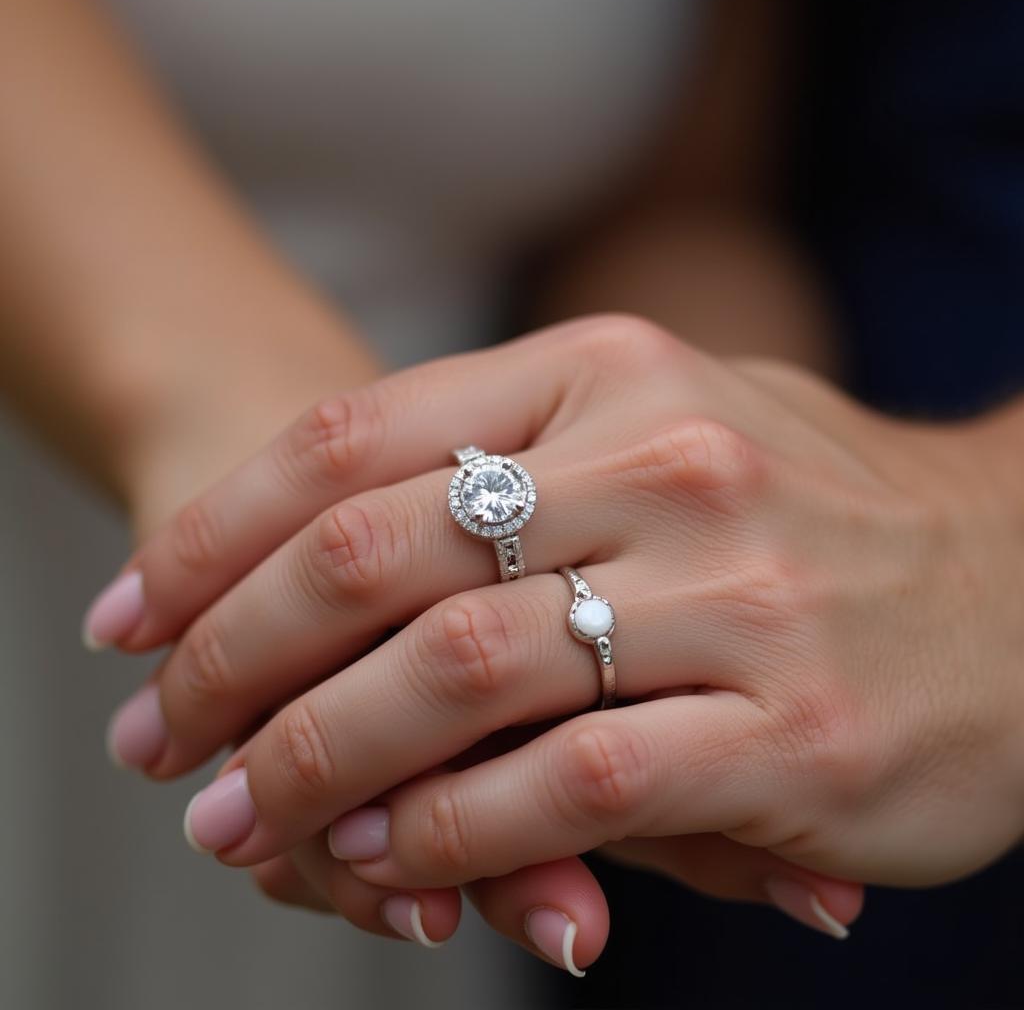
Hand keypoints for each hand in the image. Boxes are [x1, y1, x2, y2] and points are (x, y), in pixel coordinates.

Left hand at [97, 314, 1023, 951]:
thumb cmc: (813, 505)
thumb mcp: (665, 428)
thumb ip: (512, 464)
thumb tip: (328, 544)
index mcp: (610, 373)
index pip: (354, 440)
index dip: (217, 534)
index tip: (134, 616)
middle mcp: (663, 463)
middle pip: (377, 557)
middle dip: (232, 657)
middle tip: (159, 737)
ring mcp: (734, 595)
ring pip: (457, 677)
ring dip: (316, 759)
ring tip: (238, 817)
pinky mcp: (792, 733)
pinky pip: (571, 786)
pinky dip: (452, 831)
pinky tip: (387, 859)